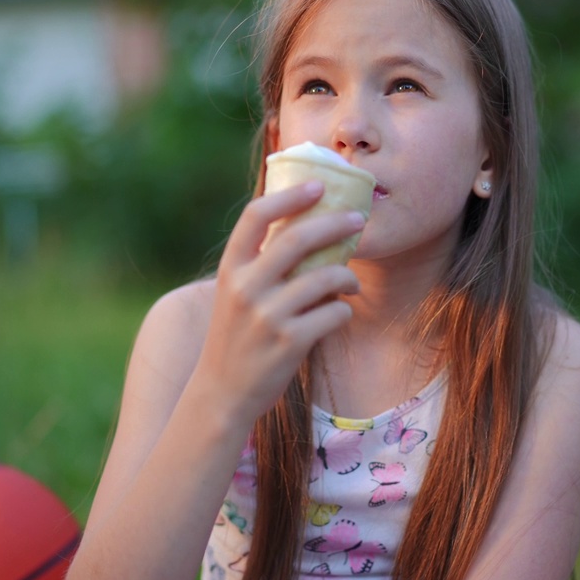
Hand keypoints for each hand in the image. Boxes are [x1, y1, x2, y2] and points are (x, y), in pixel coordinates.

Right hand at [196, 180, 363, 427]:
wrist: (221, 394)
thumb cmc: (237, 337)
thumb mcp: (236, 295)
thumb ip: (262, 264)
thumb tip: (310, 229)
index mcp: (231, 269)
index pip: (256, 216)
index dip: (289, 195)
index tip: (318, 186)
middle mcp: (246, 287)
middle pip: (297, 238)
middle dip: (335, 223)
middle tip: (358, 220)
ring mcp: (268, 316)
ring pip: (326, 277)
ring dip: (348, 276)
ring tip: (352, 281)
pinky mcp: (290, 343)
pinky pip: (334, 314)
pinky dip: (344, 311)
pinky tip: (340, 314)